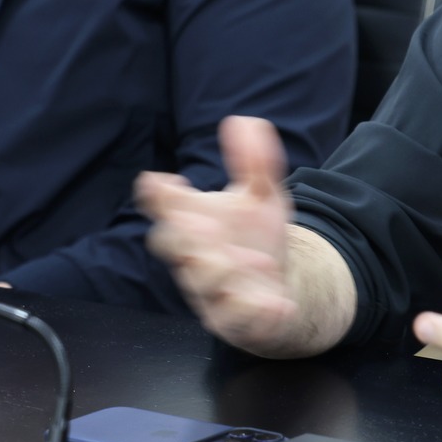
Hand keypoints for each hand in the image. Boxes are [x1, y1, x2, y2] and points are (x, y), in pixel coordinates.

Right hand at [141, 116, 299, 352]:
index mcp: (195, 222)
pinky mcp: (232, 319)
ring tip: (259, 261)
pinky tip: (278, 304)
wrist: (283, 284)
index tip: (161, 183)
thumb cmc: (258, 236)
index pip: (164, 207)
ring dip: (226, 270)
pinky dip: (255, 311)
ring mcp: (211, 289)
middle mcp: (195, 255)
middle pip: (172, 245)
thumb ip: (254, 161)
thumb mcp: (262, 195)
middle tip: (204, 223)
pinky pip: (235, 320)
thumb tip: (245, 122)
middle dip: (183, 234)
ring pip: (202, 283)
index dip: (158, 196)